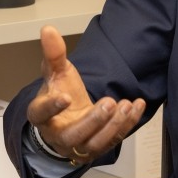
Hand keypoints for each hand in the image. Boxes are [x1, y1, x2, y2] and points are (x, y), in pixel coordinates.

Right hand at [27, 25, 145, 163]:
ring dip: (113, 125)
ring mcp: (79, 145)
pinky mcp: (98, 148)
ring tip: (125, 105)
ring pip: (95, 143)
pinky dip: (127, 124)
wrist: (68, 119)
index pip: (41, 114)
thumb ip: (54, 53)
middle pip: (73, 135)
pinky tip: (136, 106)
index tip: (65, 97)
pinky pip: (113, 140)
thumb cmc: (60, 94)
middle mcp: (58, 134)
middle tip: (108, 102)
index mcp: (41, 116)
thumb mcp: (56, 73)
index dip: (52, 107)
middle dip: (92, 121)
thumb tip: (48, 29)